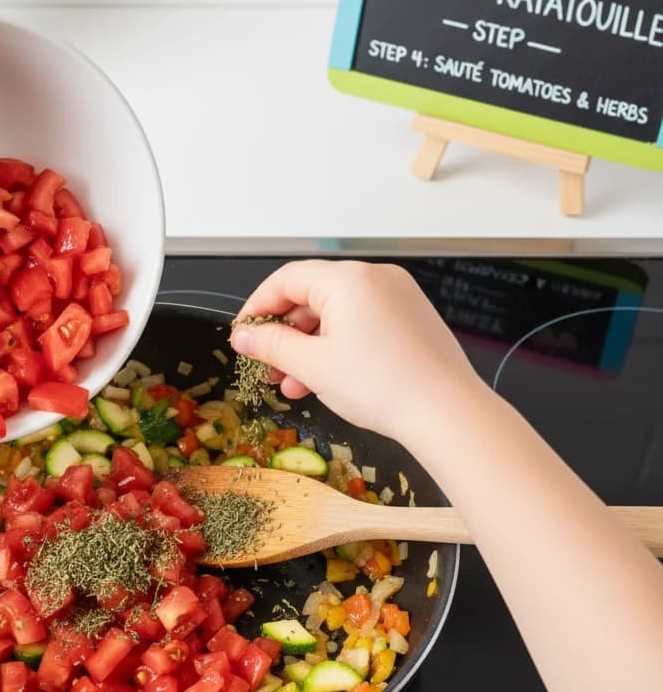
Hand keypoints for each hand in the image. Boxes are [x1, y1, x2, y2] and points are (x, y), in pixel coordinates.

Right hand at [229, 260, 484, 444]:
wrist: (447, 413)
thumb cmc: (385, 386)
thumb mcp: (313, 366)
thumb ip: (271, 346)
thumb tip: (243, 337)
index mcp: (347, 279)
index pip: (286, 279)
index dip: (258, 307)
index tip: (243, 334)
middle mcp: (374, 278)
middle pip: (311, 296)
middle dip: (284, 334)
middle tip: (266, 365)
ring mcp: (396, 296)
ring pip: (336, 314)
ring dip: (309, 346)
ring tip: (293, 383)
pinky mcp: (410, 318)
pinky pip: (361, 323)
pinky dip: (338, 346)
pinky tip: (325, 379)